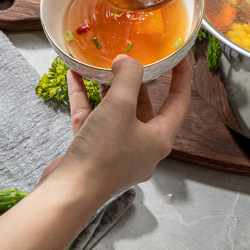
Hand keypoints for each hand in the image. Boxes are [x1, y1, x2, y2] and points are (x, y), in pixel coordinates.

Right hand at [39, 56, 191, 202]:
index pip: (179, 100)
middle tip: (131, 56)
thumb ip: (128, 76)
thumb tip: (127, 61)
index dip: (182, 75)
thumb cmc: (101, 155)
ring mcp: (117, 152)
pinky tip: (75, 77)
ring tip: (101, 64)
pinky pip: (93, 119)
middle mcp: (142, 146)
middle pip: (145, 105)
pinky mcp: (92, 153)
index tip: (179, 55)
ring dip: (108, 88)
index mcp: (159, 139)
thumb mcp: (119, 106)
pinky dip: (86, 98)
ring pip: (116, 112)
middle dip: (136, 80)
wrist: (67, 195)